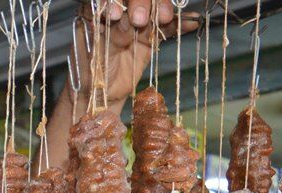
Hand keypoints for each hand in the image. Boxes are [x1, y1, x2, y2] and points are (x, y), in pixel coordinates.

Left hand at [74, 1, 197, 105]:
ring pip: (154, 7)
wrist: (101, 94)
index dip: (113, 1)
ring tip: (165, 18)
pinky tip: (191, 21)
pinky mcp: (150, 35)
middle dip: (142, 2)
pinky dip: (180, 23)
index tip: (115, 14)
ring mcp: (136, 22)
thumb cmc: (90, 72)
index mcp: (96, 11)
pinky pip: (168, 25)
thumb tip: (125, 17)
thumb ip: (110, 34)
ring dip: (162, 8)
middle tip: (139, 20)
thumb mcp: (95, 52)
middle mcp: (118, 11)